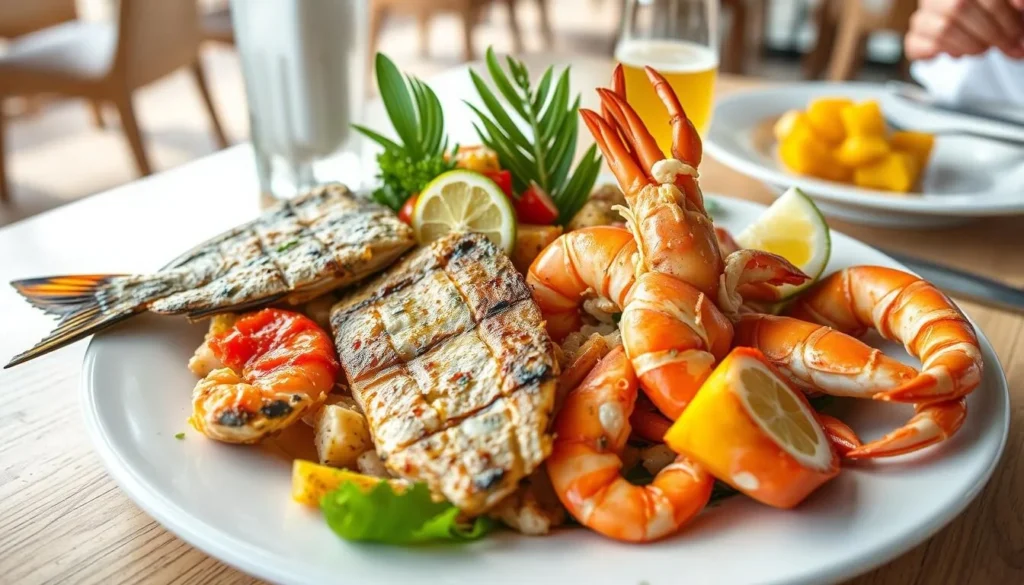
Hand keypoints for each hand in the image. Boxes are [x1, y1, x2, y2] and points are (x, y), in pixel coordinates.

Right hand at [905, 0, 1023, 59]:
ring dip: (968, 46)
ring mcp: (921, 16)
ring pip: (939, 30)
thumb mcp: (1002, 3)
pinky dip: (938, 54)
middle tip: (1004, 45)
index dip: (1004, 18)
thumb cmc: (987, 10)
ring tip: (982, 49)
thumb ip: (1012, 3)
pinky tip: (956, 54)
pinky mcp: (913, 37)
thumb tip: (1020, 7)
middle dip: (989, 34)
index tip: (1017, 35)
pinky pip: (916, 47)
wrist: (966, 19)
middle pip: (957, 11)